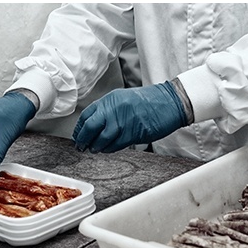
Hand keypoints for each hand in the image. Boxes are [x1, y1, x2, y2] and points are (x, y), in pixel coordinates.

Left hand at [72, 81, 189, 152]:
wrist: (170, 102)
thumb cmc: (149, 101)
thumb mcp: (123, 98)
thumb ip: (108, 109)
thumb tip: (94, 124)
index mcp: (110, 99)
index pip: (87, 115)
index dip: (79, 128)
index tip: (78, 134)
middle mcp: (113, 110)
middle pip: (90, 127)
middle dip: (83, 139)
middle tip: (81, 145)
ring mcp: (122, 122)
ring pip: (101, 139)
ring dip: (96, 147)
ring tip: (94, 149)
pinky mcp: (132, 134)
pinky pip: (115, 145)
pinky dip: (109, 149)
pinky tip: (107, 149)